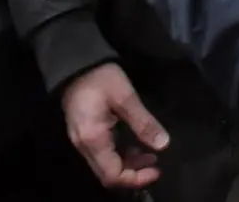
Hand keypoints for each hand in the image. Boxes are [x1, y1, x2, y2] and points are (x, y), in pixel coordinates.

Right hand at [60, 63, 168, 190]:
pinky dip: (120, 155)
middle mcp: (84, 146)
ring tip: (150, 154)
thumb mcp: (125, 96)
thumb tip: (163, 144)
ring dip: (128, 165)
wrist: (75, 61)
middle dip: (134, 173)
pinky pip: (102, 155)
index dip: (136, 178)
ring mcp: (81, 141)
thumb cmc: (100, 77)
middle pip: (108, 175)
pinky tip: (134, 144)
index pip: (113, 175)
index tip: (157, 169)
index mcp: (93, 139)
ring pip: (105, 166)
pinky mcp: (83, 134)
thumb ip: (143, 122)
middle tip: (156, 163)